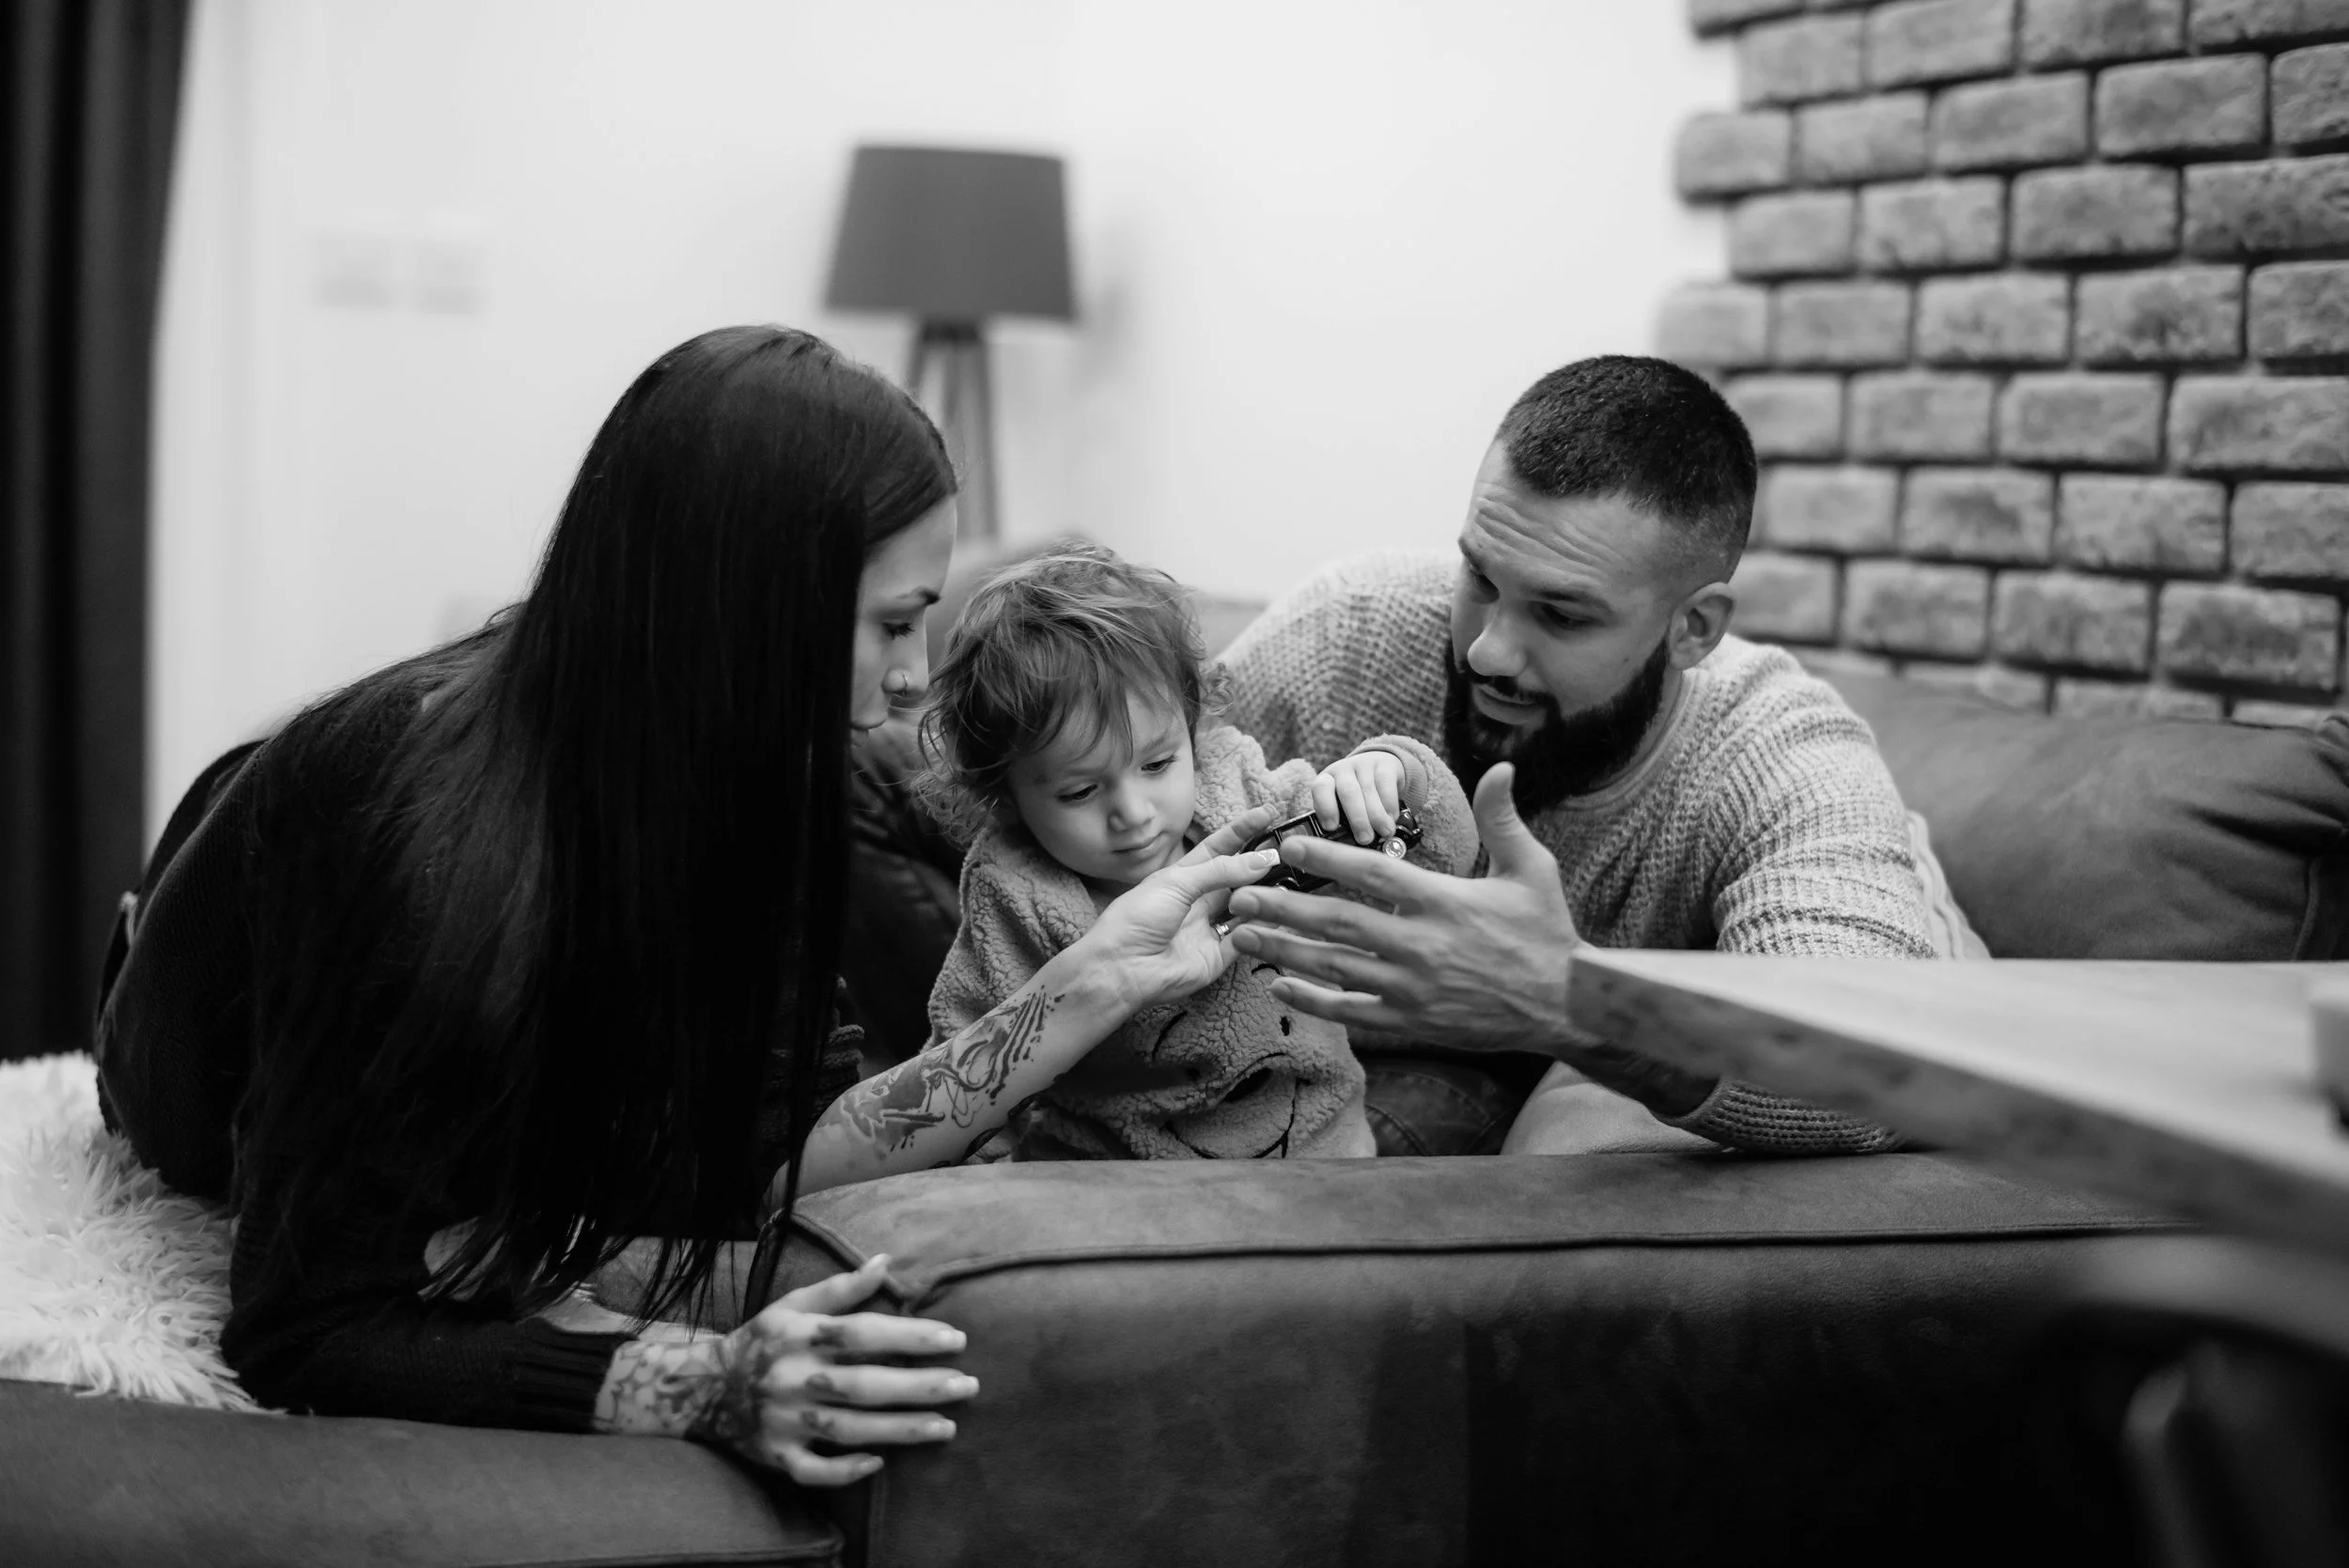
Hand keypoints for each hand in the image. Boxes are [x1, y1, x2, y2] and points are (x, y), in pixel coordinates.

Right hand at [682, 1255, 974, 1484]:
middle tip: (968, 1386)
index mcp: (801, 1336)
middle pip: (864, 1385)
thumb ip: (840, 1289)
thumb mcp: (793, 1306)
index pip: (862, 1333)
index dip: (909, 1335)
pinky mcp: (776, 1455)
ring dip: (900, 1429)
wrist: (702, 1389)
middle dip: (919, 1386)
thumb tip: (886, 1261)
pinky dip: (844, 1469)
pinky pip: (812, 1470)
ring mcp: (785, 1421)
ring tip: (946, 1426)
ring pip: (848, 1429)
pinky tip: (878, 1463)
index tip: (955, 1339)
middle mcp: (794, 1378)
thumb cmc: (762, 1342)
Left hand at [1073, 804, 1283, 1014]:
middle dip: (1259, 864)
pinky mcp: (1216, 958)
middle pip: (1235, 878)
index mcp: (1181, 878)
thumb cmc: (1136, 919)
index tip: (1265, 814)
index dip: (1241, 831)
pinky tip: (1281, 912)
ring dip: (1264, 895)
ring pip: (1245, 908)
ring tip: (1291, 878)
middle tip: (1287, 851)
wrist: (1121, 967)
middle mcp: (1197, 902)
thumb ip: (1220, 871)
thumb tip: (1261, 859)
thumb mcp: (1177, 883)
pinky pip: (1246, 940)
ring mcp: (1208, 930)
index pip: (1217, 848)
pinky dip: (1263, 927)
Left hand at [1224, 765, 1581, 1050]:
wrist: (1566, 1006)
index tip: (1286, 844)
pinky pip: (1351, 1010)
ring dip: (1283, 949)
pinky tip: (1280, 984)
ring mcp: (1412, 988)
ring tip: (1241, 934)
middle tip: (1238, 894)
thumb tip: (1500, 766)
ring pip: (1333, 967)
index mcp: (1444, 903)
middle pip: (1337, 922)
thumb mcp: (1532, 869)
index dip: (1327, 856)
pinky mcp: (1411, 1020)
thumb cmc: (1546, 933)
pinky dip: (1313, 999)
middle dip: (1283, 906)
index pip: (1373, 874)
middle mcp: (1421, 946)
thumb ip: (1504, 818)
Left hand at [1311, 750, 1405, 843]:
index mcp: (1326, 780)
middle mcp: (1342, 770)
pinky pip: (1386, 784)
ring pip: (1369, 790)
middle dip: (1357, 818)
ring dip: (1377, 816)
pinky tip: (1391, 818)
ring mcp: (1363, 765)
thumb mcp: (1342, 805)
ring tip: (1384, 833)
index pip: (1320, 788)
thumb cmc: (1355, 796)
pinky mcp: (1384, 764)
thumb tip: (1341, 852)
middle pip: (1348, 792)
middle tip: (1365, 839)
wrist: (1378, 767)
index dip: (1325, 807)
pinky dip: (1389, 805)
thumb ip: (1340, 822)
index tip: (1332, 827)